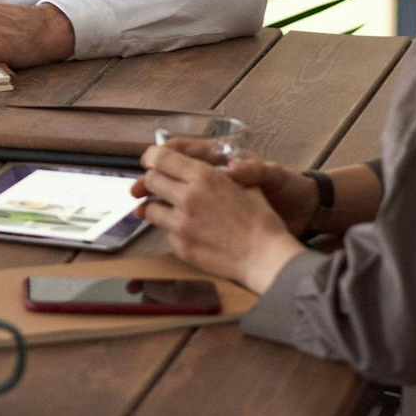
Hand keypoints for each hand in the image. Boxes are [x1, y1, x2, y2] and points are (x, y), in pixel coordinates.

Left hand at [132, 145, 302, 292]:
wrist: (265, 258)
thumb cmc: (260, 221)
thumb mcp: (244, 185)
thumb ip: (218, 173)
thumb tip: (203, 167)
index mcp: (203, 176)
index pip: (161, 157)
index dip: (152, 157)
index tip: (150, 160)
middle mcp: (187, 197)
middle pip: (151, 181)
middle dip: (152, 180)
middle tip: (158, 184)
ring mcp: (181, 224)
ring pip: (150, 209)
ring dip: (156, 206)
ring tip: (166, 208)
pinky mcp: (181, 247)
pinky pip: (165, 233)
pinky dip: (172, 230)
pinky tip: (187, 231)